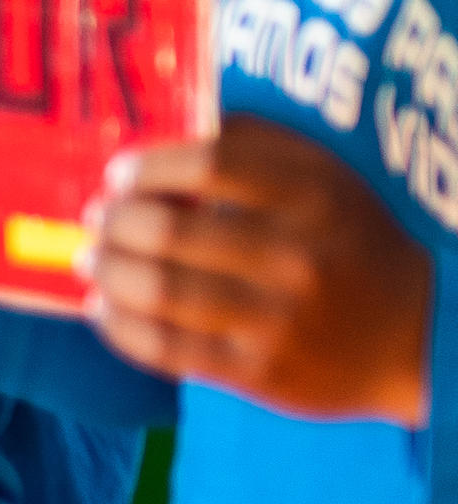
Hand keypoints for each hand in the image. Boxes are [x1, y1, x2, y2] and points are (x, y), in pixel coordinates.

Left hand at [85, 116, 435, 423]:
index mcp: (312, 195)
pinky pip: (164, 346)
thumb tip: (163, 131)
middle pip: (168, 229)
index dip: (147, 167)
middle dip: (113, 221)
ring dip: (105, 270)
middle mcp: (295, 256)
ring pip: (157, 290)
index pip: (207, 163)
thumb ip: (250, 143)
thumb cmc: (344, 241)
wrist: (413, 336)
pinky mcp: (259, 372)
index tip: (121, 175)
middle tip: (97, 218)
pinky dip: (117, 323)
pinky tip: (104, 306)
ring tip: (90, 259)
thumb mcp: (321, 178)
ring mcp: (277, 319)